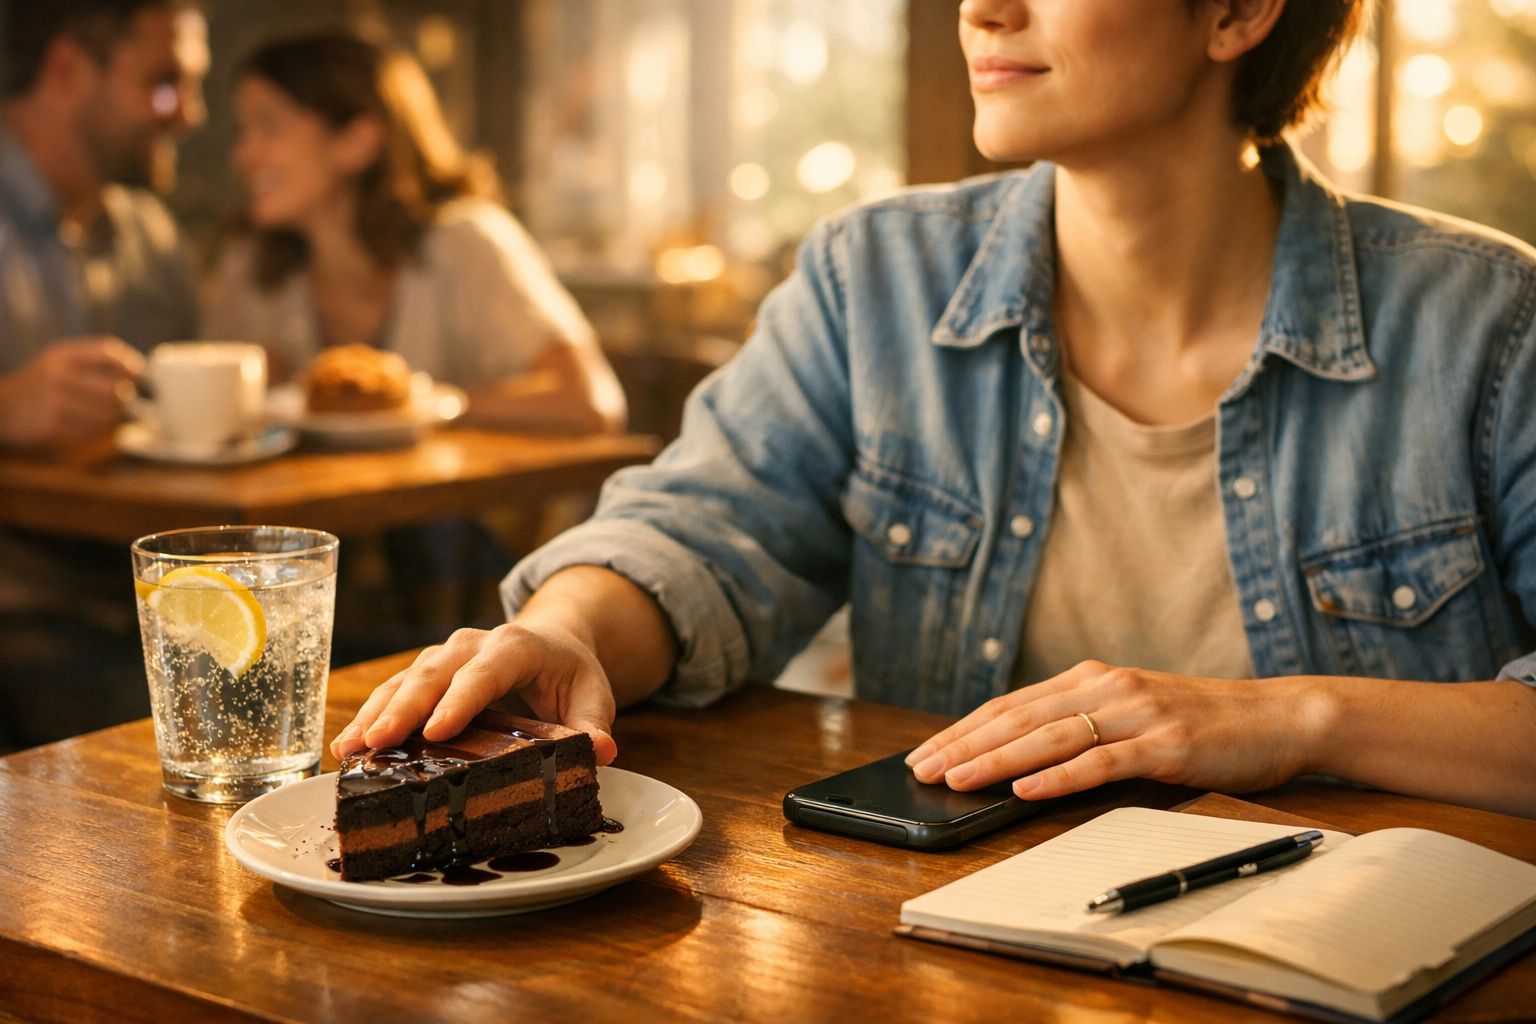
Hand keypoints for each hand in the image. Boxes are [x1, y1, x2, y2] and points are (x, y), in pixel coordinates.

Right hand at [0, 337, 144, 450]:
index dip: (131, 366)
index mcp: (62, 354)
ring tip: (103, 418)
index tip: (137, 378)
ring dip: (111, 420)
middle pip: (115, 390)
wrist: (0, 409)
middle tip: (121, 404)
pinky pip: (91, 433)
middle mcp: (58, 374)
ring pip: (107, 415)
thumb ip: (94, 360)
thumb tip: (141, 373)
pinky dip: (96, 433)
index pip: (109, 352)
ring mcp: (53, 401)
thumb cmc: (40, 385)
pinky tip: (88, 428)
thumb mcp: (58, 360)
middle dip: (125, 400)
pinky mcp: (50, 426)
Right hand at [330, 618, 618, 765]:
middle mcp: (473, 643)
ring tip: (348, 749)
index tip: (437, 731)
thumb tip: (600, 751)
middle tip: (376, 743)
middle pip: (434, 673)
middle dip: (403, 708)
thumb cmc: (570, 675)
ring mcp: (445, 656)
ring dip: (375, 714)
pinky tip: (348, 747)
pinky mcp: (426, 673)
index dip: (461, 700)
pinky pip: (395, 691)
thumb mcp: (592, 696)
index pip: (486, 671)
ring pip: (405, 680)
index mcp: (517, 645)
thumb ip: (593, 724)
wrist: (552, 641)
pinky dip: (371, 715)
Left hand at [905, 661, 1323, 799]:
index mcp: (1092, 678)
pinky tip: (1025, 790)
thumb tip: (1016, 765)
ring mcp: (1137, 713)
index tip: (924, 753)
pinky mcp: (1166, 743)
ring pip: (1050, 737)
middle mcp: (1107, 687)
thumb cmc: (1201, 724)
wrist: (1280, 717)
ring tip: (955, 780)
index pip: (1010, 705)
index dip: (963, 729)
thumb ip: (1082, 728)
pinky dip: (1059, 777)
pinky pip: (1101, 762)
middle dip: (963, 745)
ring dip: (996, 760)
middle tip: (920, 770)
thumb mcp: (1132, 715)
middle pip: (1018, 718)